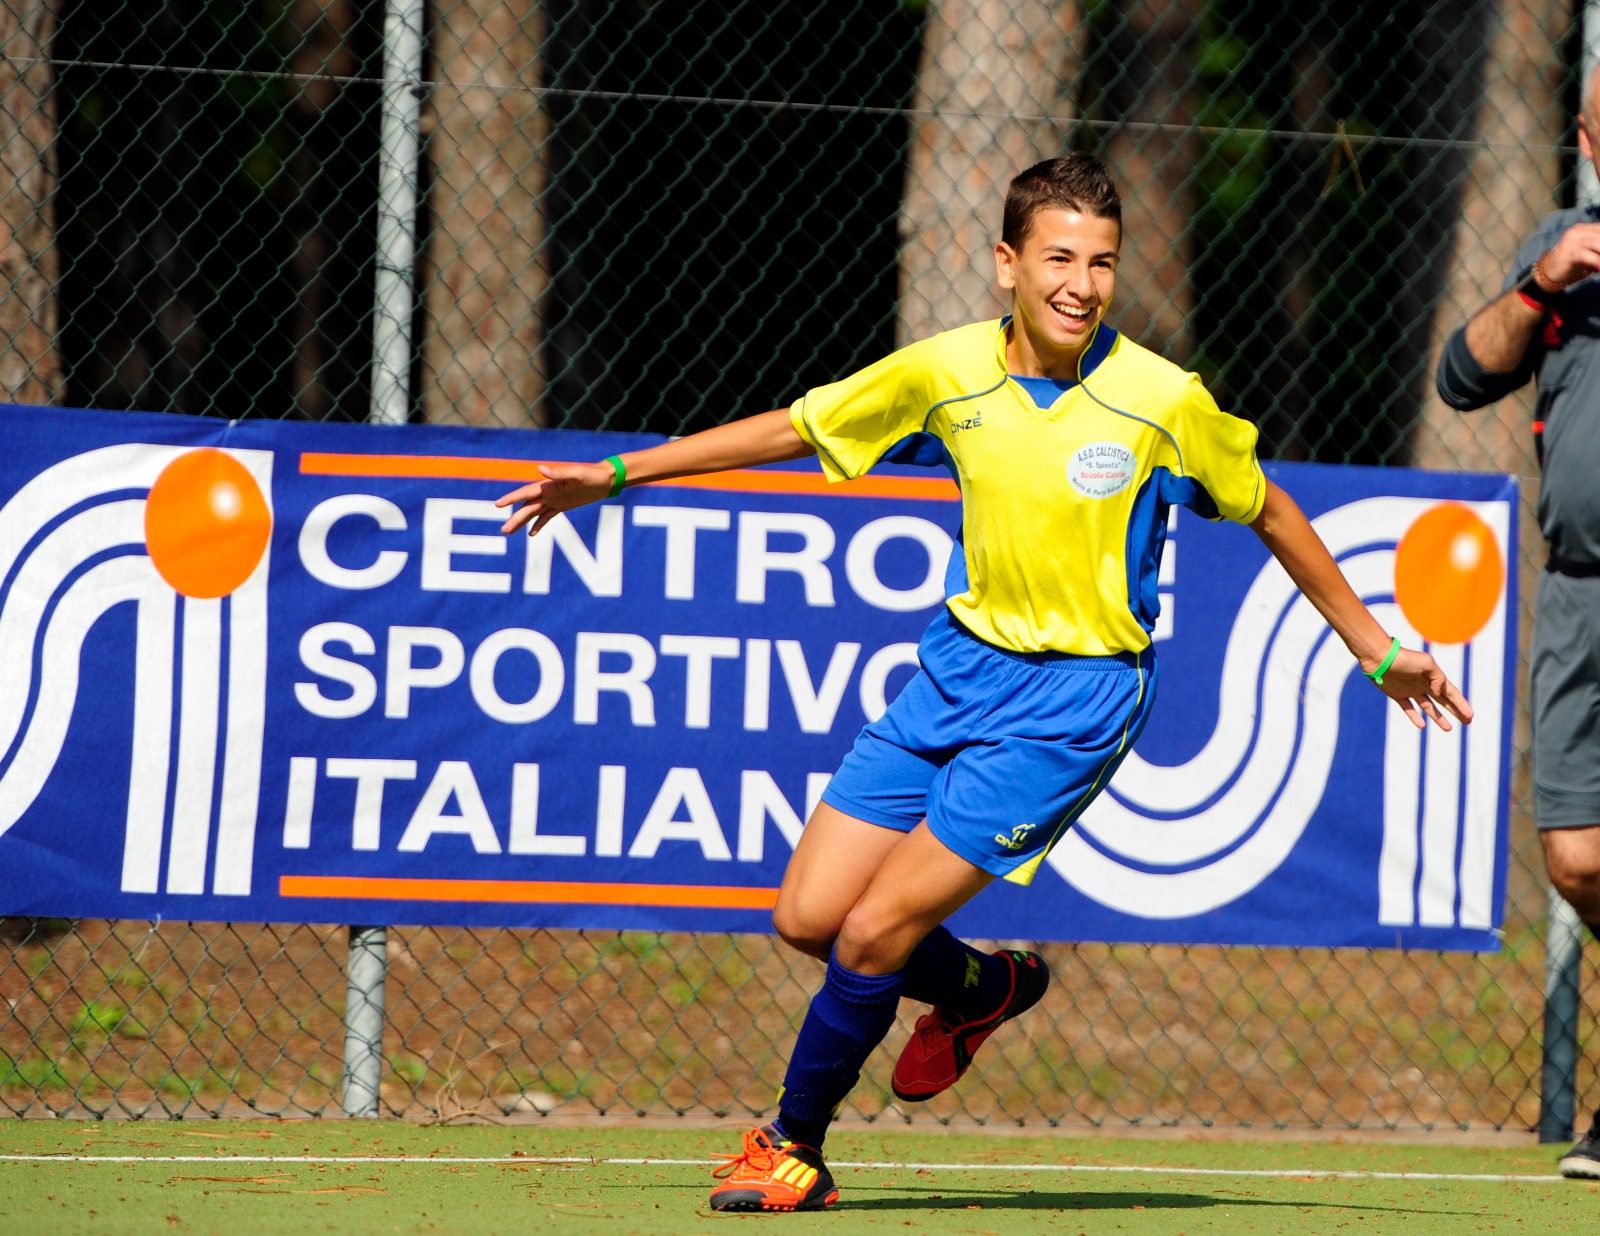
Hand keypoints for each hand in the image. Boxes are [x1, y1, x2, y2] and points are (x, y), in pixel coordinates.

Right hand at [496, 461, 615, 536]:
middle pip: (527, 507)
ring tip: (509, 531)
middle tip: (503, 530)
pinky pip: (547, 517)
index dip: (512, 498)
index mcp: (549, 485)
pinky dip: (538, 525)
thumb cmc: (592, 474)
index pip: (526, 493)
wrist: (606, 479)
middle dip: (515, 518)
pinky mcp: (563, 506)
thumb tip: (540, 468)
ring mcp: (555, 500)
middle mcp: (549, 492)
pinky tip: (531, 534)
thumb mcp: (577, 473)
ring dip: (522, 522)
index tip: (498, 504)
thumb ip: (559, 472)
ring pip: (534, 513)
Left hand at [1362, 646, 1473, 731]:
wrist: (1380, 658)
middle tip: (1468, 722)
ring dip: (1439, 718)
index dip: (1461, 704)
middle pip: (1443, 701)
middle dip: (1456, 711)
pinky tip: (1422, 726)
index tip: (1470, 715)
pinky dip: (1415, 717)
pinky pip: (1408, 708)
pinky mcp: (1397, 695)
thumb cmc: (1404, 658)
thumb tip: (1438, 693)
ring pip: (1428, 707)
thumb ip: (1438, 678)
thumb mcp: (1427, 663)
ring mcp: (1411, 690)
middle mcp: (1424, 684)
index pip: (1451, 693)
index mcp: (1433, 677)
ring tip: (1449, 729)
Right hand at [1536, 223, 1599, 288]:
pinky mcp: (1567, 253)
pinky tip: (1599, 269)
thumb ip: (1598, 247)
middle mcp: (1576, 232)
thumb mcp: (1588, 252)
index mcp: (1582, 229)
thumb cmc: (1571, 262)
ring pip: (1595, 242)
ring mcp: (1570, 241)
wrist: (1549, 273)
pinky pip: (1586, 255)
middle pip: (1599, 234)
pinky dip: (1596, 261)